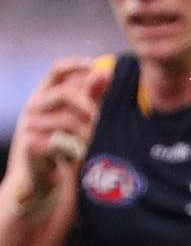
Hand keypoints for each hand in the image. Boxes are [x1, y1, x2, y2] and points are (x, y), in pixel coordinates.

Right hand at [15, 58, 109, 194]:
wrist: (41, 180)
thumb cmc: (63, 146)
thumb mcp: (80, 119)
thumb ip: (92, 96)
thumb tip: (106, 72)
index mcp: (45, 95)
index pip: (56, 70)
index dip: (75, 65)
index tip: (94, 65)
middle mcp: (34, 107)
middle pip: (65, 93)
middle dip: (88, 106)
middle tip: (98, 121)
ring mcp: (29, 125)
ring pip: (68, 120)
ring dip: (85, 134)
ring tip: (85, 145)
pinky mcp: (30, 145)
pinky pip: (62, 142)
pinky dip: (74, 150)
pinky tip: (71, 156)